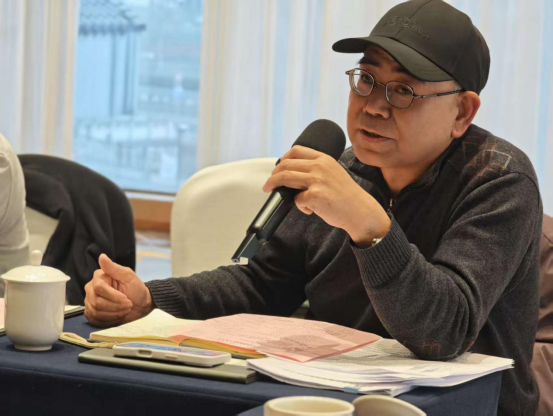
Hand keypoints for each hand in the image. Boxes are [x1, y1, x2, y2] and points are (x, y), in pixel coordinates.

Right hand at [84, 254, 153, 326]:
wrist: (140, 304)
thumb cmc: (136, 288)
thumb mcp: (129, 276)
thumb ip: (114, 268)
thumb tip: (102, 256)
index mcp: (99, 277)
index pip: (99, 288)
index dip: (114, 296)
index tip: (126, 298)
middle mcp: (91, 289)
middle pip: (97, 302)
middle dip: (116, 306)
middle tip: (128, 305)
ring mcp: (90, 302)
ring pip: (96, 312)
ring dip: (114, 314)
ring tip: (125, 310)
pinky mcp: (92, 313)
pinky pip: (95, 320)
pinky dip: (109, 320)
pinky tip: (118, 315)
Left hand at [263, 145, 390, 246]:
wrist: (360, 211)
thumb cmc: (347, 196)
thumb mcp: (334, 173)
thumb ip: (317, 169)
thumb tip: (294, 173)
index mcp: (324, 159)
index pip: (296, 150)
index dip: (283, 158)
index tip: (278, 167)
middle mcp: (320, 167)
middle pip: (286, 164)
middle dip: (273, 174)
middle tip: (269, 182)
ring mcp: (316, 181)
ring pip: (285, 178)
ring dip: (273, 184)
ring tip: (270, 190)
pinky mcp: (314, 196)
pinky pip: (296, 200)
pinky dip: (300, 207)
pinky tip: (311, 210)